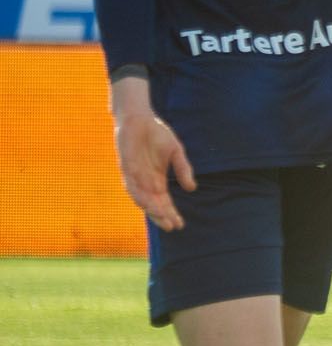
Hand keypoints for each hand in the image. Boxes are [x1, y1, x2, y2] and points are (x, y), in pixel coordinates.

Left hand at [114, 104, 196, 230]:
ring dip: (151, 210)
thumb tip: (191, 189)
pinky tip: (148, 203)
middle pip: (153, 204)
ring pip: (141, 199)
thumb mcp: (176, 152)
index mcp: (157, 179)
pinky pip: (131, 186)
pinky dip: (139, 196)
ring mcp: (134, 176)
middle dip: (162, 216)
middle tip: (172, 227)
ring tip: (162, 218)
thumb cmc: (157, 134)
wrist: (139, 119)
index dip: (171, 213)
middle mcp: (144, 181)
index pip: (164, 202)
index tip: (180, 225)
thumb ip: (183, 170)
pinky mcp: (126, 168)